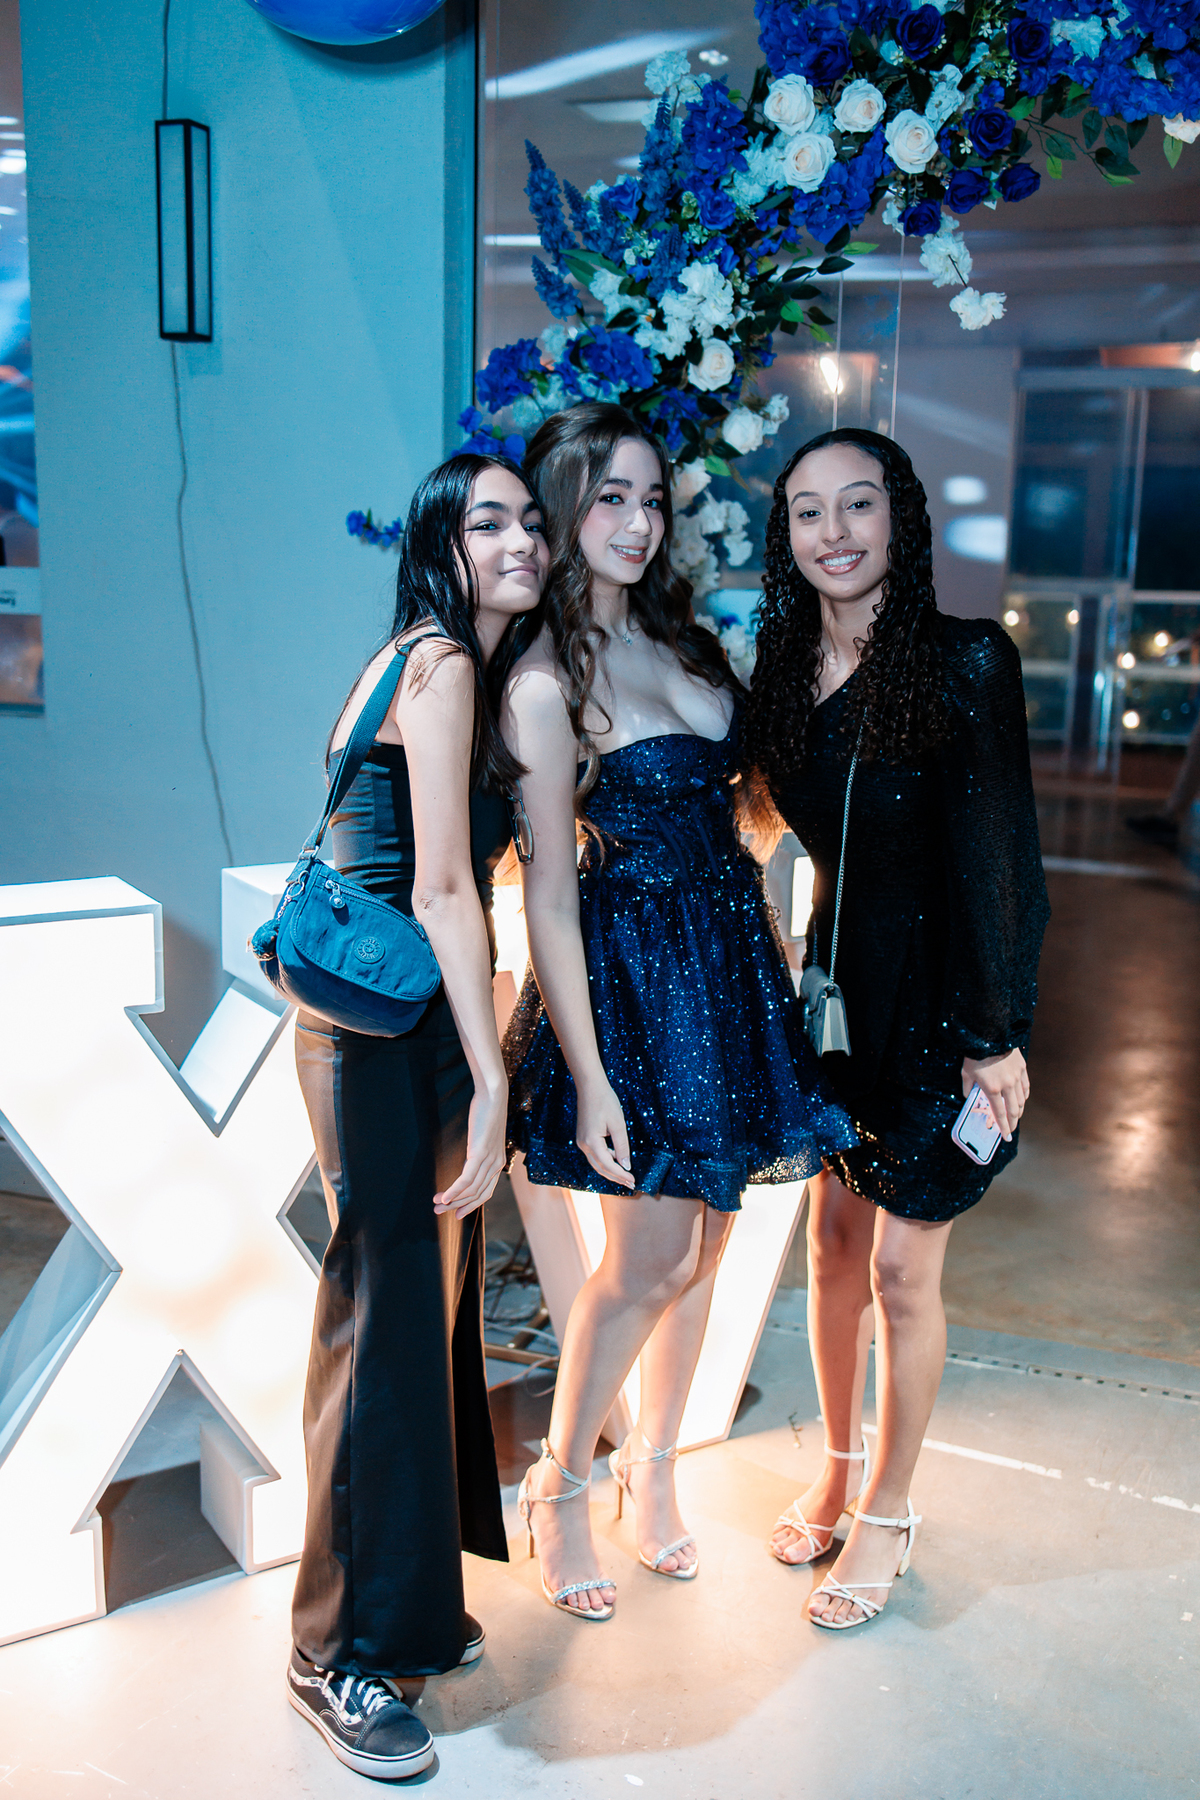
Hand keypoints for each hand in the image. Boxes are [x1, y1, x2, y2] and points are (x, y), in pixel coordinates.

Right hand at [434, 1081, 507, 1219]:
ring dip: (452, 1200)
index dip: (470, 1205)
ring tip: (436, 1205)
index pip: (485, 1192)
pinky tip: (443, 1197)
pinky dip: (453, 1191)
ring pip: (470, 1190)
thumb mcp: (483, 1136)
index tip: (456, 1213)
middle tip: (439, 1212)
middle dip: (458, 1206)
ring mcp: (489, 1160)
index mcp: (498, 1162)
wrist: (493, 1095)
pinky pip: (466, 1179)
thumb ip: (479, 1150)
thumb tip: (468, 1158)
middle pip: (477, 1195)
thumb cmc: (486, 1112)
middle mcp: (496, 1165)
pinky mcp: (480, 1154)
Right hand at [576, 1076, 634, 1189]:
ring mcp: (581, 1142)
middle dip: (616, 1178)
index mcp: (591, 1142)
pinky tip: (616, 1161)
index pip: (608, 1165)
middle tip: (631, 1185)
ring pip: (596, 1163)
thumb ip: (622, 1146)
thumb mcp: (618, 1124)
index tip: (633, 1180)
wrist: (590, 1087)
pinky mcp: (583, 1138)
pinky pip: (594, 1155)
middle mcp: (583, 1145)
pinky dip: (605, 1161)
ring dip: (610, 1171)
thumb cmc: (605, 1101)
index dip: (621, 1175)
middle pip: (600, 1168)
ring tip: (625, 1177)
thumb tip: (626, 1165)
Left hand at [962, 1049, 1028, 1141]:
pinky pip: (1026, 1087)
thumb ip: (968, 1088)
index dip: (1003, 1127)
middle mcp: (1007, 1085)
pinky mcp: (1022, 1068)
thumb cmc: (974, 1055)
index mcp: (992, 1088)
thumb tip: (969, 1098)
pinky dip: (1024, 1097)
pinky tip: (1021, 1100)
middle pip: (1014, 1110)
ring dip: (1019, 1111)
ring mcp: (1017, 1077)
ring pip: (1022, 1100)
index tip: (1006, 1137)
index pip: (999, 1114)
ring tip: (1015, 1117)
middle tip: (1010, 1130)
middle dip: (1012, 1123)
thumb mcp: (966, 1073)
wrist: (989, 1033)